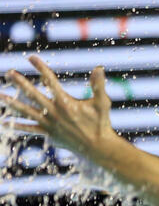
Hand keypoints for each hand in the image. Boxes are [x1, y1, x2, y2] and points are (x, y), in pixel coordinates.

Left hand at [1, 55, 117, 156]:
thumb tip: (99, 68)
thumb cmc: (101, 124)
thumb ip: (98, 86)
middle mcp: (54, 112)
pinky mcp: (48, 134)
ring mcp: (49, 124)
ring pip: (26, 112)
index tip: (31, 58)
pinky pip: (30, 129)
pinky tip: (5, 123)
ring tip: (1, 96)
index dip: (40, 68)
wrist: (98, 148)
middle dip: (20, 83)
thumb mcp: (102, 103)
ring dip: (12, 103)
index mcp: (65, 102)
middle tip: (9, 73)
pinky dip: (18, 126)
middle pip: (33, 95)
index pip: (50, 81)